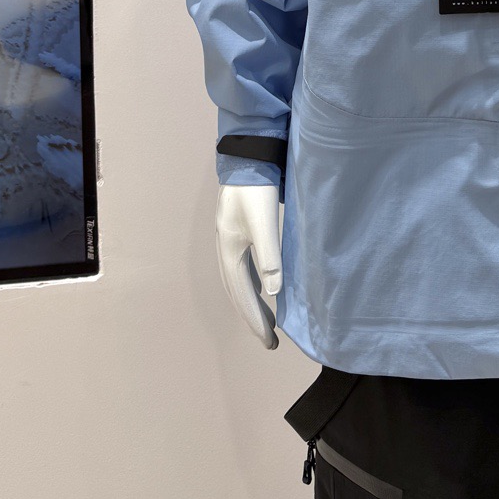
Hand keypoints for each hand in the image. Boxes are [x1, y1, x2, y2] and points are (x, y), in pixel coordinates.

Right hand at [215, 183, 282, 347]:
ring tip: (266, 321)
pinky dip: (250, 285)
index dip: (255, 321)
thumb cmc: (256, 190)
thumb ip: (269, 256)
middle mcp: (226, 250)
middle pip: (237, 293)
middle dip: (252, 318)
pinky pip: (242, 269)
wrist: (247, 157)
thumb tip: (273, 292)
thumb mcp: (263, 223)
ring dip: (250, 303)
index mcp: (230, 251)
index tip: (269, 341)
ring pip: (238, 282)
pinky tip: (261, 288)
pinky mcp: (238, 232)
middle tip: (269, 341)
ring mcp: (229, 241)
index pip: (243, 296)